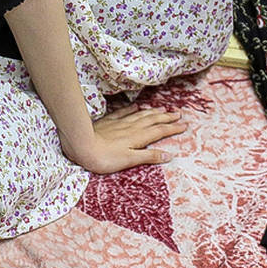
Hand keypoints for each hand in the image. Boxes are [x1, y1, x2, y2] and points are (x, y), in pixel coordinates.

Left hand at [60, 106, 186, 173]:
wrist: (82, 146)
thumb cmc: (105, 158)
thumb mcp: (129, 160)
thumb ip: (149, 157)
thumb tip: (169, 155)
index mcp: (138, 137)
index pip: (160, 131)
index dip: (173, 128)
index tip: (184, 125)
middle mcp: (132, 127)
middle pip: (153, 120)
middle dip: (166, 117)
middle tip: (178, 114)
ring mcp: (120, 123)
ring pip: (140, 115)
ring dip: (153, 112)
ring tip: (162, 109)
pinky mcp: (108, 122)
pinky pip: (124, 113)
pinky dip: (132, 109)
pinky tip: (136, 107)